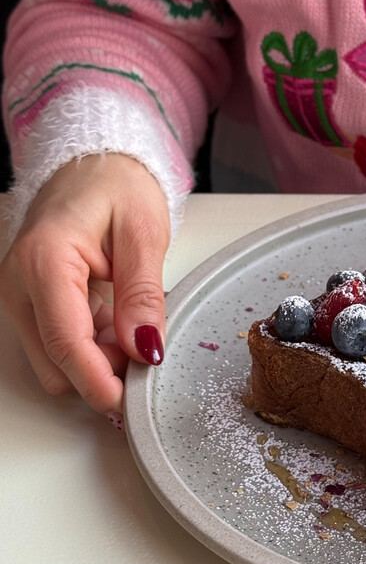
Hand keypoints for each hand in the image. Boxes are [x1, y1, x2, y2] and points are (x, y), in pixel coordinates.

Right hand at [0, 154, 169, 414]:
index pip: (66, 341)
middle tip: (148, 348)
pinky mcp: (27, 301)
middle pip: (55, 362)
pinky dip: (88, 345)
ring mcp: (18, 294)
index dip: (98, 380)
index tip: (129, 403)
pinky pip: (55, 342)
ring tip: (133, 322)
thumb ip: (143, 295)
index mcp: (45, 260)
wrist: (93, 160)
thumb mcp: (144, 234)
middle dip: (102, 371)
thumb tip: (146, 350)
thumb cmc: (117, 184)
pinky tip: (115, 319)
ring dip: (95, 360)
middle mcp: (19, 283)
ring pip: (53, 360)